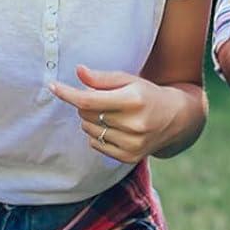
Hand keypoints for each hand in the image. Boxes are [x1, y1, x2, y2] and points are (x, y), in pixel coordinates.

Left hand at [50, 65, 177, 163]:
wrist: (176, 119)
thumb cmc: (147, 94)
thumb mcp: (129, 80)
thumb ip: (102, 78)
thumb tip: (78, 72)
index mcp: (133, 100)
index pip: (89, 99)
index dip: (68, 93)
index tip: (53, 86)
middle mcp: (134, 124)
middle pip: (87, 115)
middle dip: (85, 104)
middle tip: (100, 99)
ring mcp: (132, 144)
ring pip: (89, 130)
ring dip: (91, 120)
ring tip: (110, 114)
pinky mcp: (129, 157)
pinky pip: (96, 145)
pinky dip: (97, 135)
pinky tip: (114, 128)